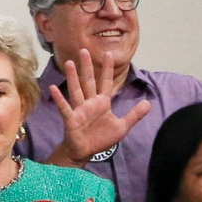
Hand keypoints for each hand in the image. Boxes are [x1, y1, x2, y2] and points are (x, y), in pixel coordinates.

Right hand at [46, 49, 148, 167]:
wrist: (86, 151)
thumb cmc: (101, 138)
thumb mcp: (122, 127)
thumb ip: (134, 115)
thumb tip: (148, 103)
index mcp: (102, 103)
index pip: (106, 82)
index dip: (107, 68)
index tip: (109, 54)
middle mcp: (90, 103)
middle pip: (88, 81)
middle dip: (87, 66)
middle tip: (84, 50)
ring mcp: (79, 109)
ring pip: (76, 90)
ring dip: (72, 77)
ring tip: (69, 63)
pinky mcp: (71, 119)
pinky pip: (65, 107)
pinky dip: (59, 98)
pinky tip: (53, 88)